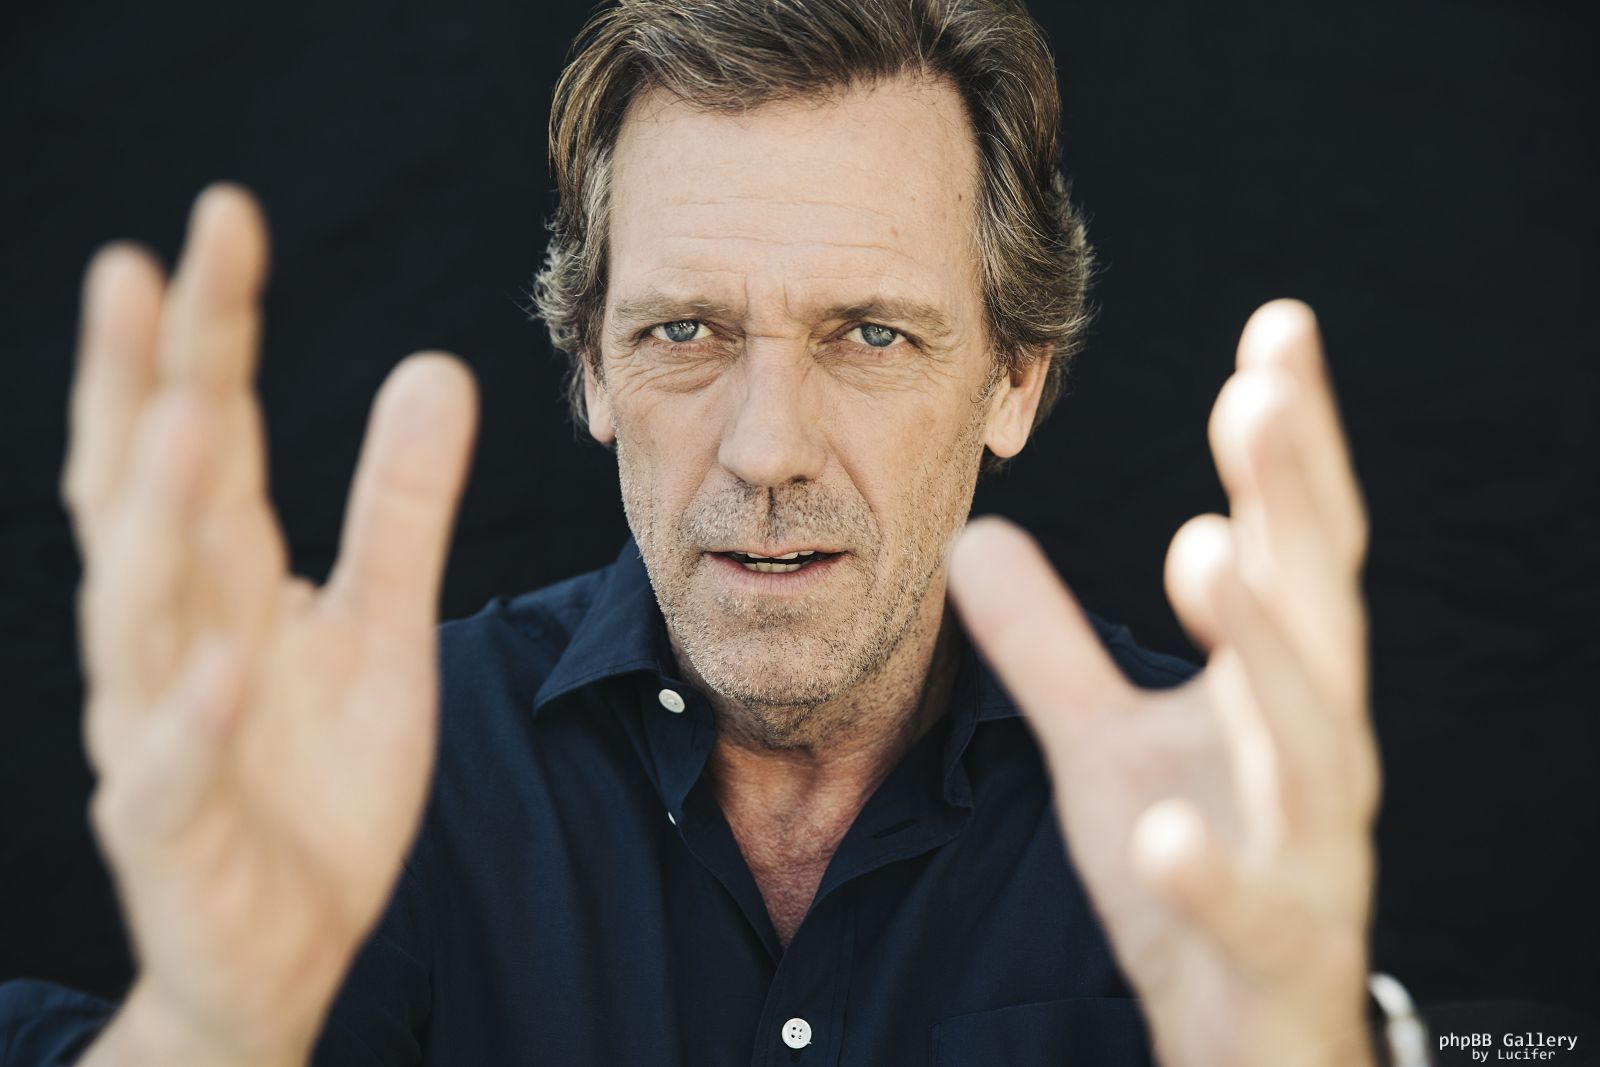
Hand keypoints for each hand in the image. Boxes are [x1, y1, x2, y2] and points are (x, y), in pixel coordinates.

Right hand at [63, 185, 476, 1064]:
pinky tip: (229, 661)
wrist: (286, 944)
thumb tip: (435, 365)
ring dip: (154, 521)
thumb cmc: (320, 776)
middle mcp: (173, 637)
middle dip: (142, 383)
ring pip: (137, 618)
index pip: (208, 433)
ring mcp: (161, 732)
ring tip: (184, 419)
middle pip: (144, 494)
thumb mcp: (382, 625)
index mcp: (222, 580)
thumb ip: (401, 506)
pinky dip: (195, 718)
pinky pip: (175, 773)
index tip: (222, 220)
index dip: (208, 332)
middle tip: (146, 266)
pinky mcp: (178, 832)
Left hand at [949, 301, 1377, 1066]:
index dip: (1293, 446)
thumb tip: (973, 536)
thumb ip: (1046, 645)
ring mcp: (1305, 847)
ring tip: (1209, 551)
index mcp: (1274, 686)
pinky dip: (1211, 865)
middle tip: (1259, 394)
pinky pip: (1247, 903)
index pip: (1295, 545)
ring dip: (1264, 646)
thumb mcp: (1104, 747)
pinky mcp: (1273, 942)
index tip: (1277, 331)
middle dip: (1292, 502)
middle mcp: (1310, 748)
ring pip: (1308, 740)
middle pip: (1318, 610)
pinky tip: (1168, 826)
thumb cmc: (1190, 863)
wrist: (1242, 1024)